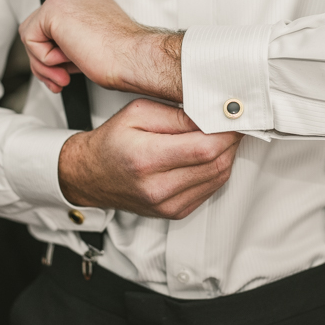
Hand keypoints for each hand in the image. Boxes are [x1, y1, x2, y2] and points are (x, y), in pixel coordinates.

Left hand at [19, 0, 182, 101]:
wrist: (134, 58)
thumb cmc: (124, 57)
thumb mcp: (92, 44)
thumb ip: (71, 41)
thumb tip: (52, 55)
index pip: (53, 25)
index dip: (55, 53)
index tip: (67, 72)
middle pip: (39, 29)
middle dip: (45, 61)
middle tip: (62, 80)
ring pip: (31, 35)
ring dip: (45, 64)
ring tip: (65, 75)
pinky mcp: (52, 9)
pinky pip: (30, 40)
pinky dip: (45, 59)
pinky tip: (70, 58)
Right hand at [58, 99, 241, 219]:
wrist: (91, 176)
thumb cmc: (112, 142)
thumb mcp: (139, 112)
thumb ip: (177, 114)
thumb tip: (212, 115)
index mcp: (145, 158)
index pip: (204, 147)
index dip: (227, 130)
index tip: (234, 115)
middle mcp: (157, 188)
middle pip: (217, 163)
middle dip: (231, 139)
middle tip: (232, 121)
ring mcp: (168, 205)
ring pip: (219, 177)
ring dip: (227, 153)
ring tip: (222, 134)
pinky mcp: (176, 212)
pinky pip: (211, 188)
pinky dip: (217, 168)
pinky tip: (210, 153)